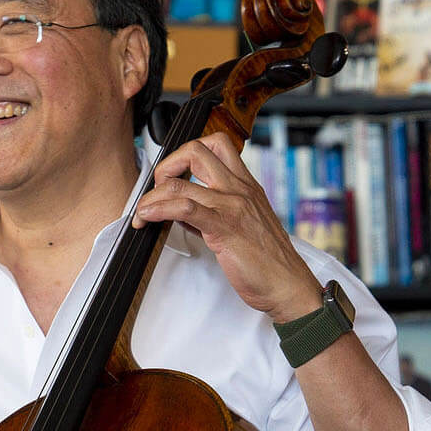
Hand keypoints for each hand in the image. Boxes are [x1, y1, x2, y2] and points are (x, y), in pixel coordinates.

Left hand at [130, 132, 322, 321]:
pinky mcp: (224, 228)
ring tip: (142, 212)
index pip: (215, 145)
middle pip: (196, 150)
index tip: (170, 176)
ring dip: (151, 197)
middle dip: (165, 166)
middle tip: (156, 190)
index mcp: (246, 185)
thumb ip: (211, 213)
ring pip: (180, 183)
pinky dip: (157, 210)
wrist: (288, 285)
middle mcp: (239, 189)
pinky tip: (148, 217)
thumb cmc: (267, 261)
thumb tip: (180, 210)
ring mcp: (232, 206)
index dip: (185, 154)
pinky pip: (184, 208)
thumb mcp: (241, 226)